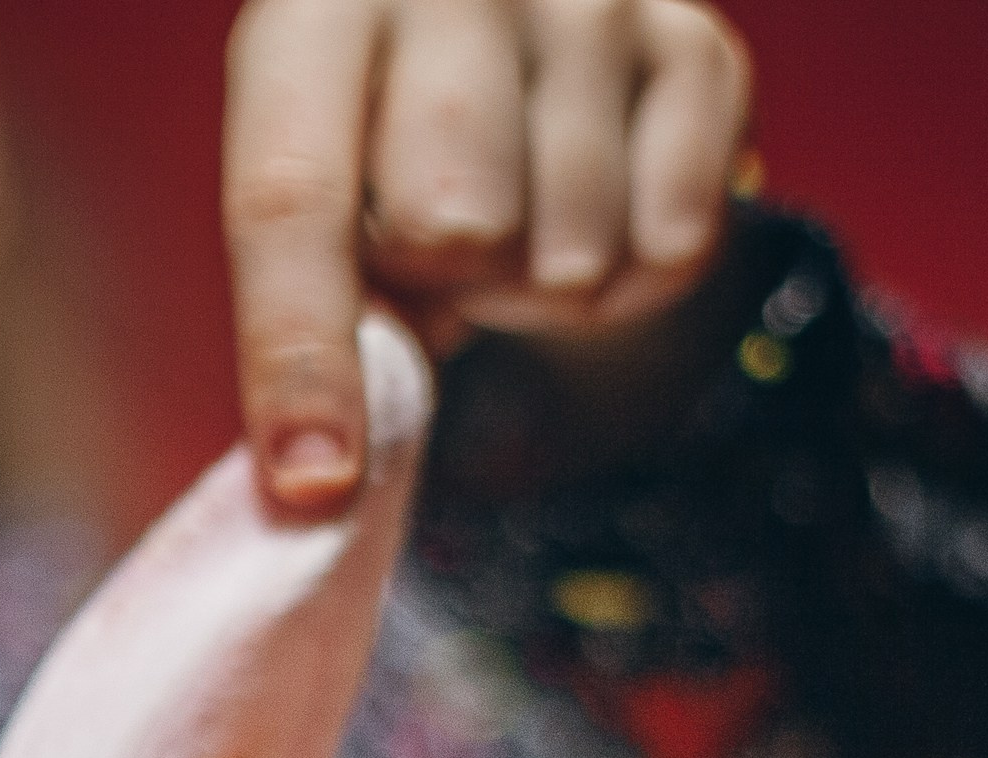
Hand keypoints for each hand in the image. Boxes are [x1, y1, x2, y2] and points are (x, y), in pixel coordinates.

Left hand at [223, 0, 752, 512]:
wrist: (507, 40)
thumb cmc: (377, 146)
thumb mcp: (317, 206)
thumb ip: (315, 308)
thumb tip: (328, 465)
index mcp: (314, 14)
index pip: (292, 201)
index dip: (299, 355)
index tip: (315, 480)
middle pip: (455, 228)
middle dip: (447, 288)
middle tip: (445, 258)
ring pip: (571, 251)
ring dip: (540, 289)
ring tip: (519, 229)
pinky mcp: (695, 42)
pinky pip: (673, 245)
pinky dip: (632, 278)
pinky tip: (598, 216)